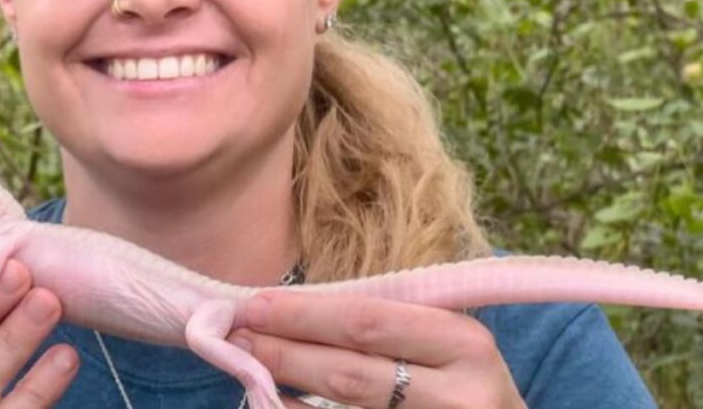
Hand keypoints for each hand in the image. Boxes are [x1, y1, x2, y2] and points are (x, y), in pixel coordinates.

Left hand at [228, 291, 525, 408]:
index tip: (255, 303)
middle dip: (284, 351)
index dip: (304, 314)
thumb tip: (295, 308)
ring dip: (285, 389)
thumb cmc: (465, 379)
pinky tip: (273, 403)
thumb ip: (388, 323)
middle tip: (236, 333)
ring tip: (247, 365)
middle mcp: (456, 394)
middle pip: (349, 373)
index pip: (368, 322)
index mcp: (463, 343)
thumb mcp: (447, 341)